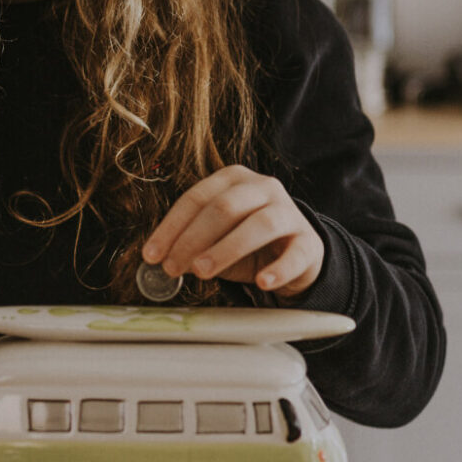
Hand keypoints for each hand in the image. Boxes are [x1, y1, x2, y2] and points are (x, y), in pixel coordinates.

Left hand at [142, 165, 323, 299]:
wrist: (296, 255)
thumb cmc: (247, 244)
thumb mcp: (215, 239)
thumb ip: (190, 245)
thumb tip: (159, 260)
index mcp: (233, 180)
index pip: (196, 198)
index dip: (171, 227)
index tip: (151, 255)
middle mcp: (263, 188)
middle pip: (224, 208)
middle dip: (192, 239)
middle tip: (173, 267)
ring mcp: (289, 213)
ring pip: (259, 225)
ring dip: (226, 249)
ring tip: (202, 272)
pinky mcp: (309, 242)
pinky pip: (295, 254)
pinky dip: (278, 269)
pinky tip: (262, 282)